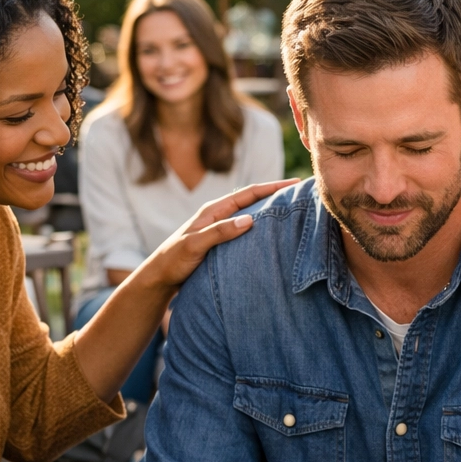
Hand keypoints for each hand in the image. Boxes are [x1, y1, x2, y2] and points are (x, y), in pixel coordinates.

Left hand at [148, 179, 297, 287]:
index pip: (248, 193)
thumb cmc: (172, 261)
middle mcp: (219, 216)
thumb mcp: (194, 245)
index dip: (272, 187)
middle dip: (276, 195)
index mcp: (213, 211)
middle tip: (301, 194)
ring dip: (270, 212)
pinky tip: (274, 236)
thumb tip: (250, 220)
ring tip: (293, 212)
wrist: (159, 279)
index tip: (294, 182)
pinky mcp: (223, 243)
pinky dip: (262, 229)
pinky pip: (247, 231)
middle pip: (253, 201)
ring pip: (251, 215)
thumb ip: (219, 232)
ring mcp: (221, 229)